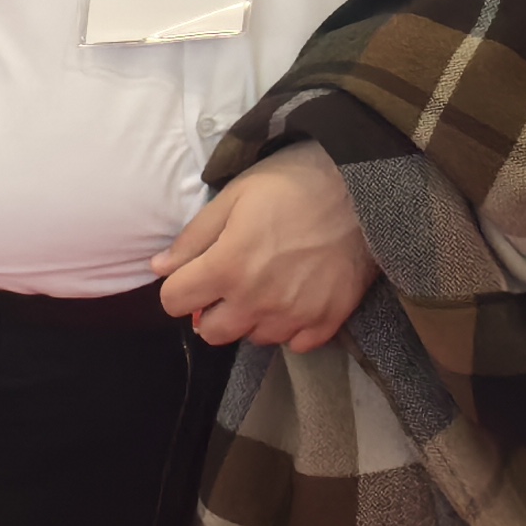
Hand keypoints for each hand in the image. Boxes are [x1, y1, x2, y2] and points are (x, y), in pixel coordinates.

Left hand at [155, 143, 375, 349]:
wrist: (366, 185)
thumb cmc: (295, 182)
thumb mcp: (236, 195)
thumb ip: (194, 236)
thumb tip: (159, 268)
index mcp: (227, 267)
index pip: (174, 302)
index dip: (180, 285)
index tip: (197, 271)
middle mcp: (255, 301)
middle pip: (210, 332)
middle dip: (212, 308)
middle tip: (234, 279)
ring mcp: (293, 315)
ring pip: (253, 338)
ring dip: (253, 317)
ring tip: (272, 283)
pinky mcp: (327, 320)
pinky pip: (295, 343)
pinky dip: (292, 325)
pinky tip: (299, 295)